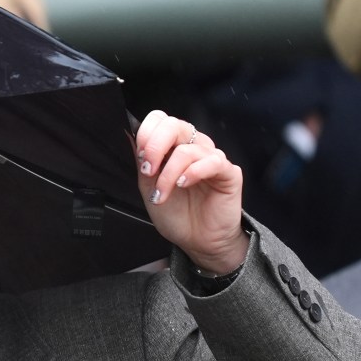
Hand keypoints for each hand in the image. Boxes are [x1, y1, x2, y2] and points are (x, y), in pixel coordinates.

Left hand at [134, 110, 247, 274]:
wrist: (197, 241)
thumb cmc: (176, 215)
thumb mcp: (149, 187)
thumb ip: (143, 161)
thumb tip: (131, 135)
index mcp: (174, 147)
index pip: (162, 120)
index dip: (147, 133)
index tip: (140, 157)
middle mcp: (194, 147)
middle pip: (175, 125)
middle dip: (155, 147)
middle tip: (148, 171)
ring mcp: (212, 158)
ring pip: (188, 149)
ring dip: (168, 173)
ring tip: (162, 195)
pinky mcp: (229, 172)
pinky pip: (213, 161)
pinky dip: (193, 172)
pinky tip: (183, 184)